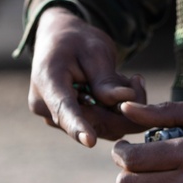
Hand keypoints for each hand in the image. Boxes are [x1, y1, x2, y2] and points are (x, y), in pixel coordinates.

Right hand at [28, 7, 145, 146]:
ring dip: (120, 109)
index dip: (77, 126)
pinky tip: (115, 89)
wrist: (59, 42)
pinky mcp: (69, 124)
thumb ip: (105, 79)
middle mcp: (46, 106)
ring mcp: (56, 119)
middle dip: (122, 109)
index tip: (89, 141)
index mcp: (47, 81)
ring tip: (120, 78)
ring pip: (101, 127)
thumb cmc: (76, 41)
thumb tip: (123, 102)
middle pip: (91, 122)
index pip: (63, 108)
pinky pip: (101, 125)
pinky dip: (115, 112)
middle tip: (136, 80)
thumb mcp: (95, 50)